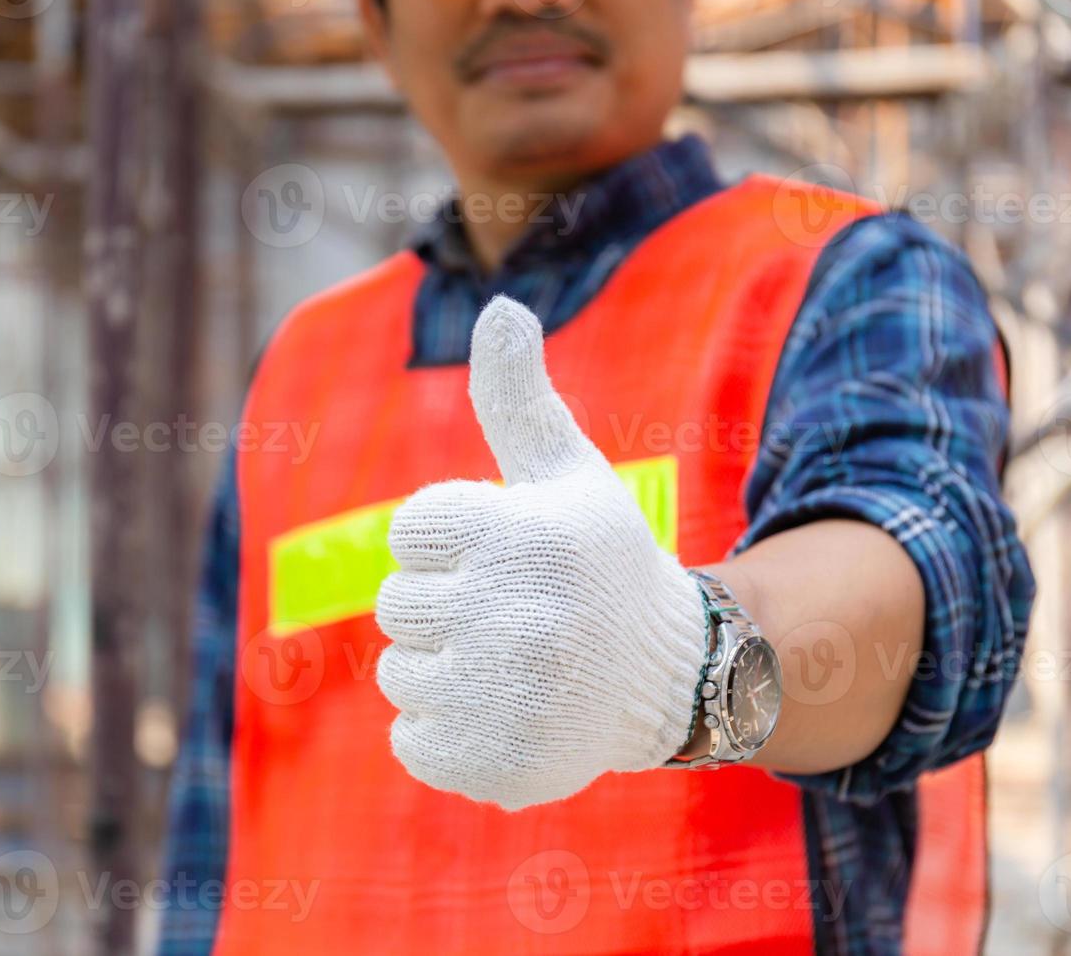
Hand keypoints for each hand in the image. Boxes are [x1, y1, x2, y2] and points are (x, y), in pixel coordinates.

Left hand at [374, 295, 707, 809]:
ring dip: (446, 671)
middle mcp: (512, 616)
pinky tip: (511, 717)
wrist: (673, 680)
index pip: (410, 531)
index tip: (513, 558)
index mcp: (520, 535)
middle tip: (520, 617)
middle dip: (448, 607)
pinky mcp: (491, 766)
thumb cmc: (603, 562)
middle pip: (397, 605)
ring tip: (519, 667)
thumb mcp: (568, 473)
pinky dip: (448, 735)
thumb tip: (497, 304)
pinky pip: (410, 743)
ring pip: (399, 674)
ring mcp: (501, 698)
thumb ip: (518, 395)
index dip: (455, 544)